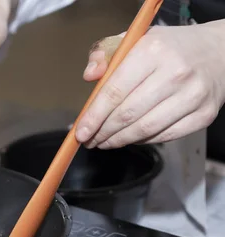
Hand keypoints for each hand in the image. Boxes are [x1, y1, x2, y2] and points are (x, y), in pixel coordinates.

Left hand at [76, 22, 224, 148]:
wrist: (220, 51)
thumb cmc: (169, 48)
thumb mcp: (135, 39)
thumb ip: (106, 53)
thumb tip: (89, 76)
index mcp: (153, 51)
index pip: (115, 91)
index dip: (94, 116)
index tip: (80, 132)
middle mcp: (175, 72)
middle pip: (127, 114)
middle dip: (102, 132)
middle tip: (89, 140)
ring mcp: (193, 95)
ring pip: (145, 129)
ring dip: (119, 141)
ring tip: (104, 142)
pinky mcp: (204, 115)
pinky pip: (164, 136)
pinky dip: (142, 140)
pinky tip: (129, 138)